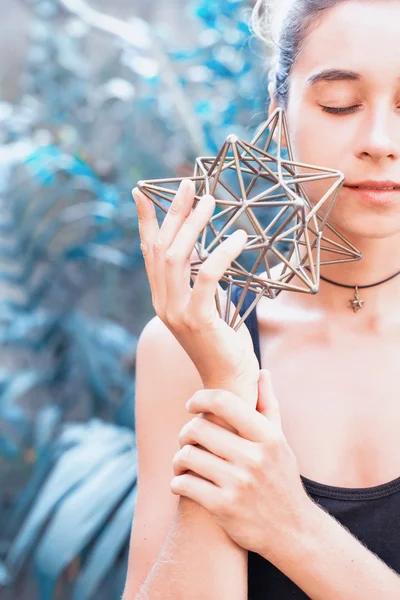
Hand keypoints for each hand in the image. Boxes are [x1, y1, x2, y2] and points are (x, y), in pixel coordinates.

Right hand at [132, 178, 259, 405]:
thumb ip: (201, 283)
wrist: (227, 383)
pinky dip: (222, 253)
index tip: (142, 192)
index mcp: (162, 298)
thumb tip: (208, 252)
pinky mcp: (196, 320)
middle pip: (161, 248)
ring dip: (194, 225)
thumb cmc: (223, 343)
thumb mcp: (208, 307)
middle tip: (189, 184)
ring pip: (177, 257)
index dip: (145, 221)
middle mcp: (162, 302)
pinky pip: (206, 277)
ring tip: (211, 201)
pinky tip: (238, 238)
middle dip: (174, 213)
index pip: (149, 253)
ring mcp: (175, 312)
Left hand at [170, 370, 311, 560]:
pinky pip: (184, 483)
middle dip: (186, 432)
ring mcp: (238, 483)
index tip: (191, 405)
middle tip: (187, 439)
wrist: (293, 532)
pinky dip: (177, 482)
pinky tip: (182, 482)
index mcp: (268, 437)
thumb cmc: (281, 479)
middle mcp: (254, 457)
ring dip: (178, 459)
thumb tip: (261, 372)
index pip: (224, 402)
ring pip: (187, 455)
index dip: (200, 398)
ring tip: (182, 462)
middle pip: (198, 428)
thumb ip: (268, 405)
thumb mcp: (280, 442)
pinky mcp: (223, 507)